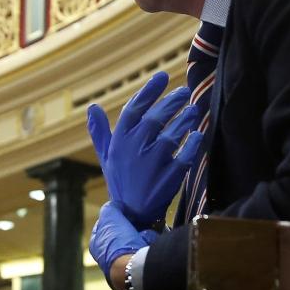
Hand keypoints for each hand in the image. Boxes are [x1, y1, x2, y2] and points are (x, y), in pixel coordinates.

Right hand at [88, 71, 203, 226]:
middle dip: (171, 102)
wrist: (132, 214)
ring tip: (193, 110)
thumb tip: (92, 107)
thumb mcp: (107, 156)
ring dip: (184, 120)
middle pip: (154, 119)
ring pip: (170, 136)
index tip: (162, 76)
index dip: (149, 91)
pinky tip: (197, 135)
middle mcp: (133, 151)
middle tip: (184, 91)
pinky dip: (192, 144)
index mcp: (119, 143)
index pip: (133, 109)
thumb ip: (100, 131)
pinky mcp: (168, 179)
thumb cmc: (120, 180)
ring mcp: (151, 165)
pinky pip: (184, 156)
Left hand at [90, 202, 157, 278]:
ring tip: (147, 229)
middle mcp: (110, 255)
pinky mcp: (141, 266)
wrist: (134, 268)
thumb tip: (117, 205)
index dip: (113, 215)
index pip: (104, 225)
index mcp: (97, 245)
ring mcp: (125, 262)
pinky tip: (153, 238)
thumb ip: (111, 208)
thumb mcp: (110, 216)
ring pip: (137, 239)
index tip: (124, 210)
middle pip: (122, 232)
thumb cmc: (118, 243)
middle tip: (138, 219)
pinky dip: (151, 241)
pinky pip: (148, 247)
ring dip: (143, 232)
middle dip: (132, 224)